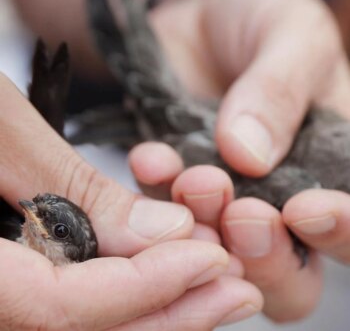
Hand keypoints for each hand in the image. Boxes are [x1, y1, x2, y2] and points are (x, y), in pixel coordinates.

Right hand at [0, 73, 263, 328]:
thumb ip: (71, 187)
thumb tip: (163, 235)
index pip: (61, 312)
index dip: (147, 288)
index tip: (214, 259)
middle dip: (170, 315)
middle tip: (238, 292)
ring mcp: (1, 291)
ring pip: (83, 324)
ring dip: (160, 309)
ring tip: (220, 284)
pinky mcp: (14, 274)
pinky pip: (72, 299)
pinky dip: (129, 288)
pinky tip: (169, 267)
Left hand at [129, 0, 349, 322]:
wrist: (197, 21)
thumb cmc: (256, 20)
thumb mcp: (286, 34)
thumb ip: (281, 88)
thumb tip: (252, 157)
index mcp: (330, 166)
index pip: (347, 227)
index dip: (338, 232)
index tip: (305, 211)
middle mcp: (279, 196)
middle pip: (286, 267)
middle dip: (264, 250)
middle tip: (241, 212)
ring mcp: (224, 198)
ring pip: (221, 252)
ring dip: (205, 227)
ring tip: (191, 181)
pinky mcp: (176, 186)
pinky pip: (163, 208)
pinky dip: (156, 192)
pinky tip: (150, 160)